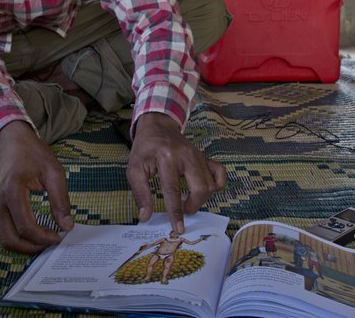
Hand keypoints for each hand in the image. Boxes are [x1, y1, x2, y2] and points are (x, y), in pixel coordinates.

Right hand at [0, 120, 74, 253]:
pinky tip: (35, 233)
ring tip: (45, 239)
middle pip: (10, 239)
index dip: (44, 237)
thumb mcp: (54, 172)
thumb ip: (60, 200)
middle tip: (52, 243)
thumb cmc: (34, 154)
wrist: (12, 143)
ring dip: (25, 245)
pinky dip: (19, 238)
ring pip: (5, 239)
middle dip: (33, 248)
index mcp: (12, 190)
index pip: (26, 226)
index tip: (60, 237)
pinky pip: (4, 231)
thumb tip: (66, 227)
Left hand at [126, 113, 226, 233]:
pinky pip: (219, 173)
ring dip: (202, 198)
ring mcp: (198, 155)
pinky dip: (216, 185)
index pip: (173, 190)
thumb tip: (145, 217)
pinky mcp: (205, 157)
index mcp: (166, 158)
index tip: (178, 228)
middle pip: (199, 187)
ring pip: (210, 184)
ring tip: (188, 201)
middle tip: (184, 211)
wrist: (158, 127)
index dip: (176, 212)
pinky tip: (205, 190)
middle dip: (193, 206)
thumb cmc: (145, 149)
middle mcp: (186, 156)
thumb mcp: (134, 169)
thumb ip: (140, 193)